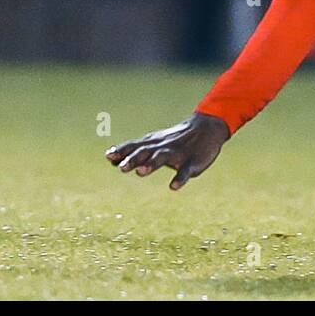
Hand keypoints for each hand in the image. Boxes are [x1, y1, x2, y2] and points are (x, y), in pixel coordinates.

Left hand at [105, 112, 230, 189]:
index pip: (134, 147)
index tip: (108, 156)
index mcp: (152, 144)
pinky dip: (179, 179)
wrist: (206, 129)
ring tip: (140, 172)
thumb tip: (109, 159)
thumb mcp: (153, 143)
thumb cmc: (173, 139)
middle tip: (121, 168)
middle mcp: (162, 148)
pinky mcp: (191, 163)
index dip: (122, 151)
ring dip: (151, 165)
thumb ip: (133, 152)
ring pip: (162, 158)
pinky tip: (173, 186)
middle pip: (145, 152)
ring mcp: (177, 155)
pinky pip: (185, 172)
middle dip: (133, 159)